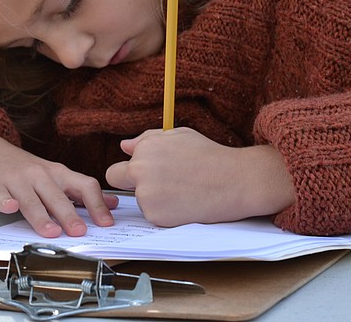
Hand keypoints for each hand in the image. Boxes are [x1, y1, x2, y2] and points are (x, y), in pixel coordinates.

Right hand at [0, 125, 116, 236]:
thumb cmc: (24, 168)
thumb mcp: (55, 175)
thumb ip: (80, 190)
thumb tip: (112, 204)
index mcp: (57, 173)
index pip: (83, 185)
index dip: (96, 204)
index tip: (107, 223)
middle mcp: (39, 175)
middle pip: (57, 195)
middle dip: (70, 215)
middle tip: (80, 232)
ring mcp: (15, 180)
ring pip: (30, 199)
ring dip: (41, 215)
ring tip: (51, 232)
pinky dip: (4, 202)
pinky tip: (9, 208)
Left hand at [105, 128, 294, 226]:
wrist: (234, 180)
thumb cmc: (210, 155)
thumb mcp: (179, 136)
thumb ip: (147, 139)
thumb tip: (124, 146)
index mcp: (144, 150)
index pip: (116, 168)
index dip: (129, 172)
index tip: (145, 174)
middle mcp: (140, 171)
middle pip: (116, 182)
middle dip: (130, 185)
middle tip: (159, 185)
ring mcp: (146, 195)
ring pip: (139, 201)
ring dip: (154, 198)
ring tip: (183, 190)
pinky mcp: (156, 216)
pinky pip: (153, 215)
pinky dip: (166, 212)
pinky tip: (185, 203)